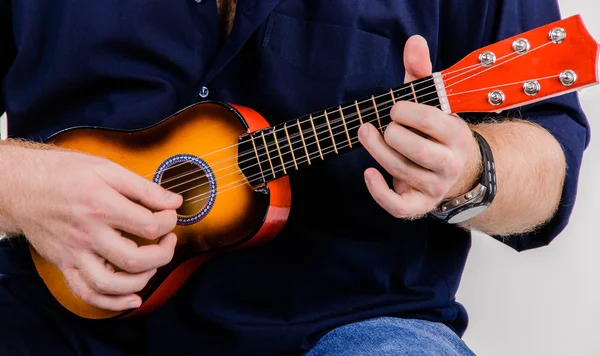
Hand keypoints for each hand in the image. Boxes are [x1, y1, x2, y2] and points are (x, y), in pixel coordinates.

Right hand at [1, 144, 181, 310]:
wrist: (20, 186)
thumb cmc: (63, 173)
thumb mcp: (106, 169)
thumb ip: (143, 188)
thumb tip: (174, 201)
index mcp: (101, 205)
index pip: (149, 225)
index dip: (169, 222)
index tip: (170, 215)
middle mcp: (87, 233)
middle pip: (135, 259)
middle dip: (163, 254)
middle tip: (168, 241)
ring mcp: (74, 253)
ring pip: (111, 284)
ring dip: (142, 281)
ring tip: (153, 266)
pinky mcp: (64, 264)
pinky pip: (88, 293)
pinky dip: (113, 303)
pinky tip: (133, 299)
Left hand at [358, 35, 480, 218]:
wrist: (454, 169)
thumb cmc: (434, 130)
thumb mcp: (431, 99)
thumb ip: (420, 71)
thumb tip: (413, 41)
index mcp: (457, 135)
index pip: (433, 122)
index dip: (408, 112)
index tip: (394, 108)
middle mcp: (450, 163)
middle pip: (414, 150)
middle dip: (391, 134)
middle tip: (381, 125)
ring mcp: (435, 186)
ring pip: (401, 171)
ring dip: (377, 151)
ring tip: (365, 133)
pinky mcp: (419, 204)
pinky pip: (398, 206)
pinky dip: (379, 191)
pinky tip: (367, 172)